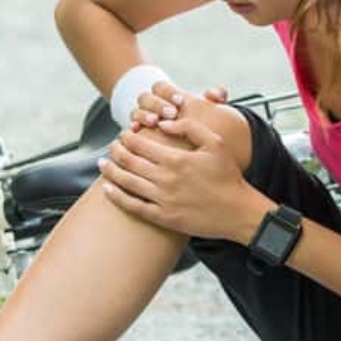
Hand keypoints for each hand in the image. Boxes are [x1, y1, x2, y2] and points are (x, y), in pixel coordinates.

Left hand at [99, 117, 274, 241]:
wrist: (238, 212)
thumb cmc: (228, 175)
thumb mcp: (215, 143)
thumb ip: (188, 127)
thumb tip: (162, 123)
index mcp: (176, 159)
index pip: (140, 144)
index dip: (127, 137)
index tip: (124, 133)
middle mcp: (165, 179)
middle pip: (129, 161)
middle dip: (115, 150)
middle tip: (111, 146)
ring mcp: (163, 199)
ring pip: (127, 182)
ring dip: (110, 170)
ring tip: (102, 163)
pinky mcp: (163, 217)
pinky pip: (133, 206)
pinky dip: (117, 197)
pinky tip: (107, 189)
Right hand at [131, 82, 232, 134]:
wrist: (187, 148)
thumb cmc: (199, 124)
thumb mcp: (207, 110)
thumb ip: (214, 98)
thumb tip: (217, 94)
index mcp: (165, 97)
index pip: (160, 87)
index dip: (168, 92)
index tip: (180, 101)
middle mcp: (151, 107)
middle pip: (145, 98)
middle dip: (157, 104)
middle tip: (171, 113)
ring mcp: (141, 121)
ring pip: (136, 112)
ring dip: (144, 115)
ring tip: (154, 122)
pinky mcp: (136, 136)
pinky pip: (130, 129)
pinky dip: (132, 129)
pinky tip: (137, 131)